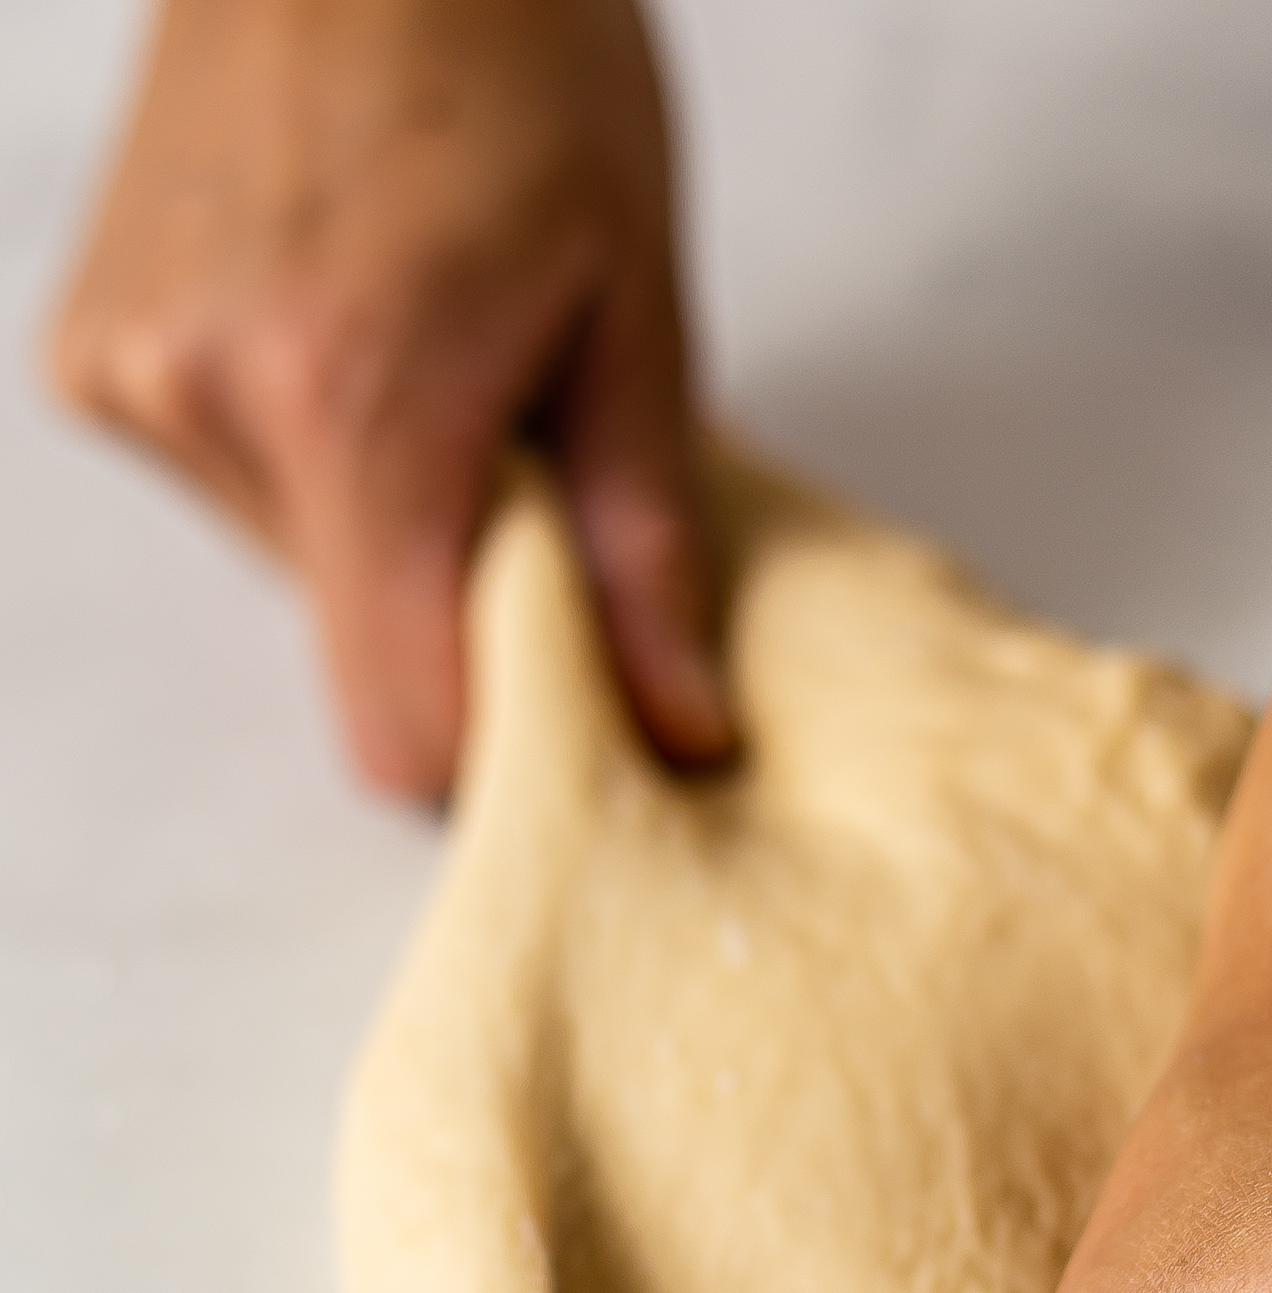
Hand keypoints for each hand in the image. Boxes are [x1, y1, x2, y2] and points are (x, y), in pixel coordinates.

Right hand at [48, 0, 728, 794]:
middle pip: (356, 655)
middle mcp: (206, 399)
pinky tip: (346, 334)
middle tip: (518, 459)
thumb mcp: (636, 305)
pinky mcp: (87, 359)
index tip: (572, 691)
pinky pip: (230, 493)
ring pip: (296, 578)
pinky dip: (307, 463)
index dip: (497, 740)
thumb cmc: (519, 55)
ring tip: (429, 364)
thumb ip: (647, 541)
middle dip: (454, 606)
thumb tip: (679, 728)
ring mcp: (131, 376)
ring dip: (382, 522)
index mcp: (352, 399)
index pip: (399, 727)